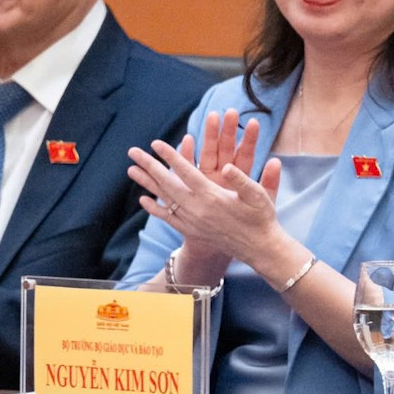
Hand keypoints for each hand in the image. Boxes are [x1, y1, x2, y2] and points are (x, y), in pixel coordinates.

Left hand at [128, 118, 286, 277]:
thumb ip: (241, 179)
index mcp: (212, 196)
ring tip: (131, 170)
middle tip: (133, 151)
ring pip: (164, 199)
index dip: (170, 156)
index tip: (155, 143)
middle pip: (167, 183)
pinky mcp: (192, 231)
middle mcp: (198, 209)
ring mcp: (192, 221)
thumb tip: (227, 166)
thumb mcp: (258, 195)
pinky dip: (154, 208)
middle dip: (149, 166)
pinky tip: (144, 200)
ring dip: (147, 183)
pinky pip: (168, 218)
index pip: (185, 172)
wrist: (259, 249)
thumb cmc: (261, 218)